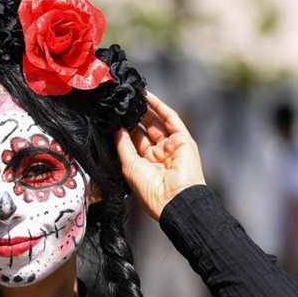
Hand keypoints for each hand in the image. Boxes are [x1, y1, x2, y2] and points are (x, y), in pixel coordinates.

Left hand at [114, 92, 205, 220]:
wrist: (174, 199)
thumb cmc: (150, 190)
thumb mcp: (129, 165)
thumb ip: (123, 145)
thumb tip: (116, 129)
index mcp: (146, 165)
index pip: (134, 142)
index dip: (124, 130)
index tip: (113, 117)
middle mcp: (160, 155)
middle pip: (146, 131)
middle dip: (134, 118)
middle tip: (121, 104)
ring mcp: (173, 147)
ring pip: (157, 123)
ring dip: (145, 109)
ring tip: (131, 97)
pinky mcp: (184, 140)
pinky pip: (171, 119)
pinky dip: (160, 107)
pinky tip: (147, 96)